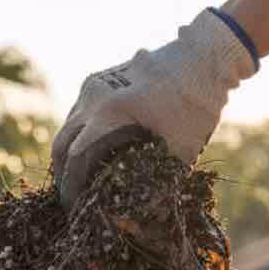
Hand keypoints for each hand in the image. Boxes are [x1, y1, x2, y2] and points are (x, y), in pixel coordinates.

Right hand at [52, 9, 256, 207]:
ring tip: (77, 179)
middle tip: (70, 198)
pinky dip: (79, 134)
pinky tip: (89, 151)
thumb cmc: (197, 101)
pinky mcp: (100, 78)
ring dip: (68, 153)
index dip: (72, 188)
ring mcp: (94, 84)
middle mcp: (94, 96)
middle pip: (62, 142)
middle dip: (63, 174)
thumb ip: (162, 181)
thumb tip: (147, 215)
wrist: (206, 54)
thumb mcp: (182, 149)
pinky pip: (79, 112)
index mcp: (108, 113)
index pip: (75, 158)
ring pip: (68, 126)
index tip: (76, 208)